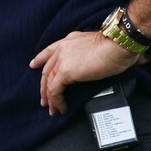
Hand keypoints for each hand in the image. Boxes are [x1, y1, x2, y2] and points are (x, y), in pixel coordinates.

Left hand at [29, 31, 146, 115]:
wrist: (117, 46)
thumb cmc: (115, 46)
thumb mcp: (95, 45)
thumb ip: (87, 53)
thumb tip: (91, 63)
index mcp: (69, 40)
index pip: (49, 50)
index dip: (40, 59)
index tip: (33, 65)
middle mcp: (63, 49)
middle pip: (46, 70)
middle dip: (44, 86)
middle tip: (44, 99)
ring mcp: (62, 60)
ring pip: (49, 82)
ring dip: (50, 98)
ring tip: (52, 109)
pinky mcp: (65, 72)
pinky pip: (55, 90)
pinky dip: (57, 101)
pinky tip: (61, 108)